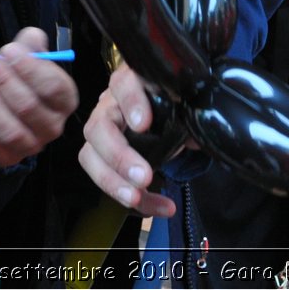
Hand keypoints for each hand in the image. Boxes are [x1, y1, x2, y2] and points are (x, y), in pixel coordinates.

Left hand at [0, 27, 77, 168]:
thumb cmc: (22, 75)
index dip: (29, 67)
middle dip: (2, 80)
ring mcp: (31, 145)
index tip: (8, 49)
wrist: (10, 97)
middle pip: (28, 107)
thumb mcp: (31, 54)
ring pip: (9, 131)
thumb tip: (30, 39)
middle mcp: (53, 126)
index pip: (52, 86)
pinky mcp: (7, 158)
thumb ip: (31, 43)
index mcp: (65, 100)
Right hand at [78, 64, 176, 216]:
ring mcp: (102, 132)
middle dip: (119, 155)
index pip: (124, 83)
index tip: (143, 123)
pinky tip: (162, 207)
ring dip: (114, 182)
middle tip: (143, 175)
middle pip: (98, 127)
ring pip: (91, 156)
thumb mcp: (181, 102)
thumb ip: (188, 114)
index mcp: (130, 82)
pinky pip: (108, 181)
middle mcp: (110, 105)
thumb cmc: (169, 102)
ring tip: (137, 198)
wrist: (164, 114)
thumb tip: (197, 135)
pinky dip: (138, 200)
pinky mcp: (103, 159)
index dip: (131, 102)